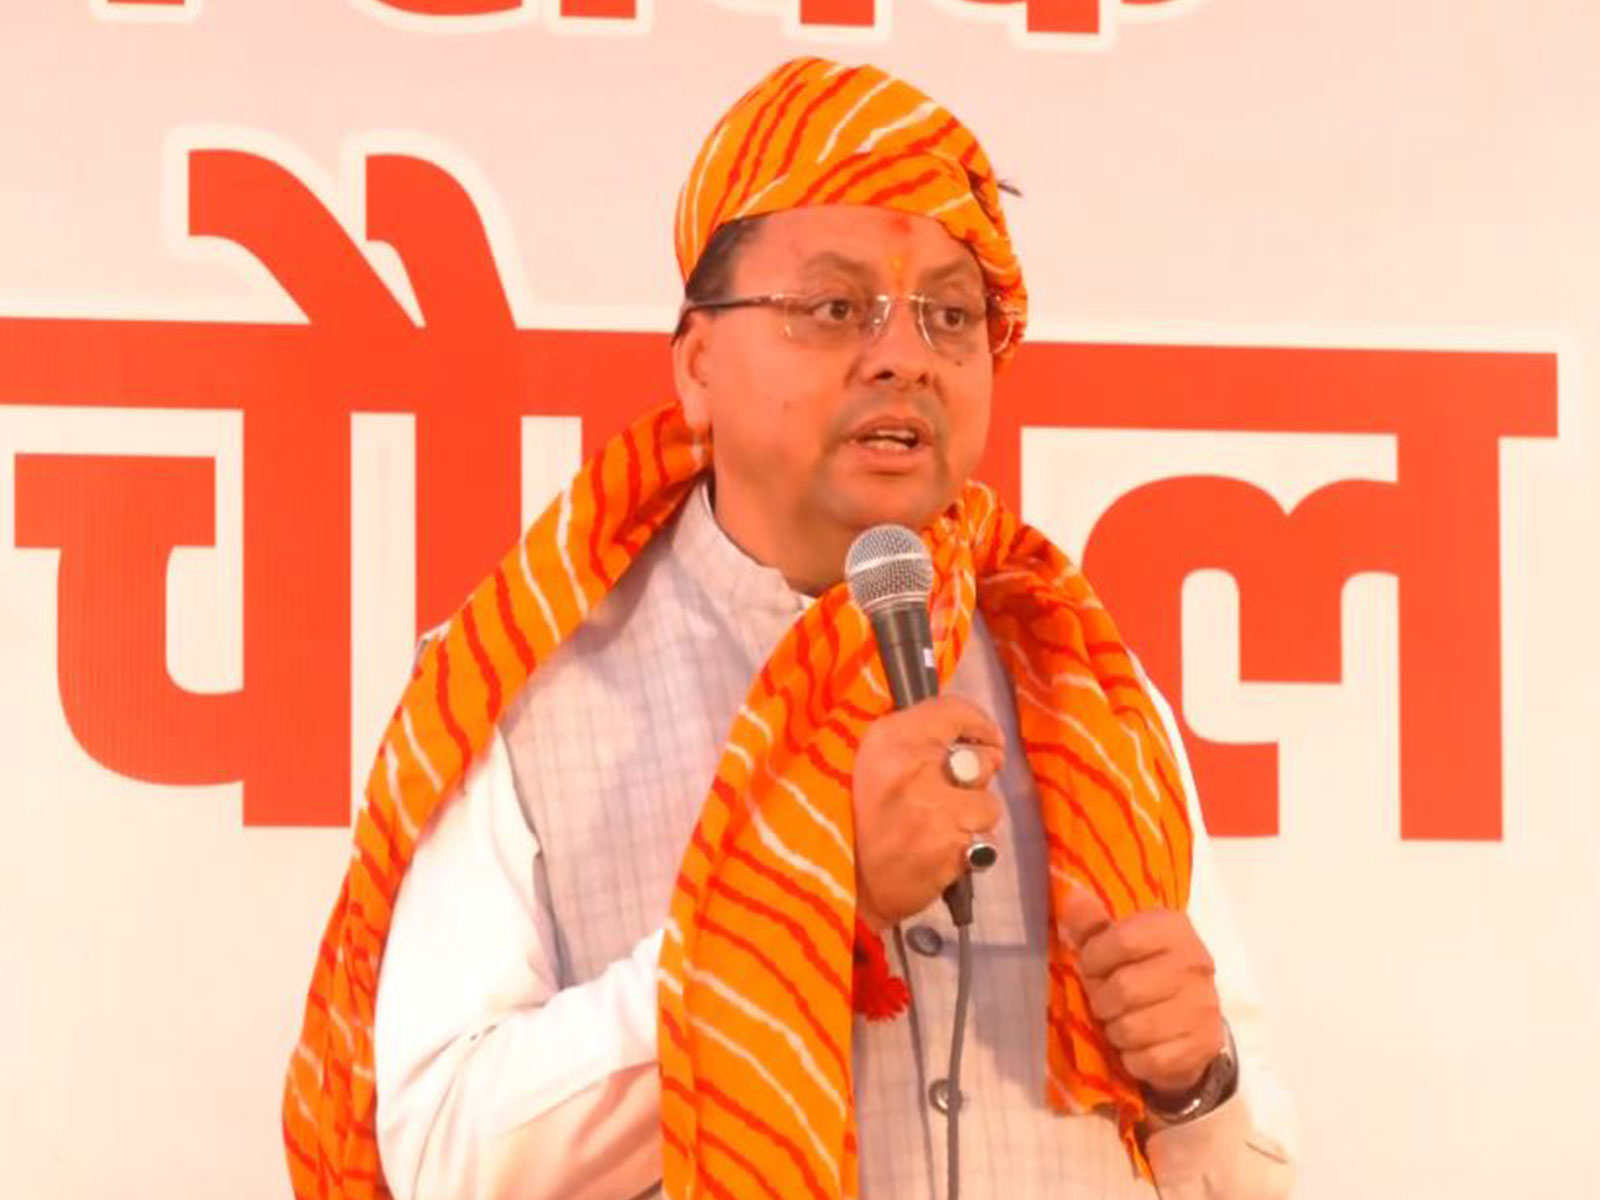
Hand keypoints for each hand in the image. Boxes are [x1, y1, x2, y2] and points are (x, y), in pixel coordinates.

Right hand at [852, 696, 1003, 930]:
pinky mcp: (952, 847)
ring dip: (973, 819)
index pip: (954, 712)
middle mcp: (917, 766)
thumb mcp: (868, 762)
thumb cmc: (852, 821)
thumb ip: (913, 742)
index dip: (979, 726)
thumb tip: (963, 737)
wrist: (841, 887)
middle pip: (983, 760)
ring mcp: (937, 808)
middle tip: (951, 793)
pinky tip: (943, 854)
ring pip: (989, 804)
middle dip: (976, 778)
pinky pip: (986, 842)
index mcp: (889, 738)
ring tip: (942, 829)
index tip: (987, 739)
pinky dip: (971, 850)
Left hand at [1060, 887, 1223, 1095]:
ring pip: (1133, 1028)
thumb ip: (1092, 923)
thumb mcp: (1118, 939)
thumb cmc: (1143, 969)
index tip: (1089, 967)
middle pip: (1125, 988)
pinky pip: (1149, 1060)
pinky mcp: (1203, 1045)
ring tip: (1119, 1022)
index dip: (1094, 958)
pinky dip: (1133, 1058)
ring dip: (1115, 1031)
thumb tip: (1071, 899)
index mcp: (1173, 928)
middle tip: (1102, 1002)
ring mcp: (1203, 1006)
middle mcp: (1195, 964)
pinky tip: (1137, 1045)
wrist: (1190, 1014)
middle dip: (1101, 1000)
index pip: (1124, 940)